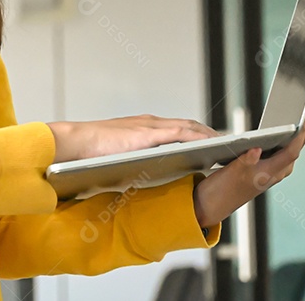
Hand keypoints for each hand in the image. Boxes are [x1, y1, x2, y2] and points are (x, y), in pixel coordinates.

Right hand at [46, 114, 219, 163]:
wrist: (75, 144)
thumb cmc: (91, 155)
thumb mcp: (121, 159)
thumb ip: (136, 164)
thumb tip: (145, 181)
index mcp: (143, 128)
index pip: (177, 128)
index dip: (196, 134)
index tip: (211, 142)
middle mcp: (150, 123)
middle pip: (189, 125)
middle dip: (209, 134)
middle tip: (229, 144)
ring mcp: (150, 126)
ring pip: (190, 127)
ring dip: (211, 135)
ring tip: (228, 145)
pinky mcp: (149, 133)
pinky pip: (183, 133)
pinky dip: (200, 137)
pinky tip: (212, 145)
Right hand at [192, 106, 304, 227]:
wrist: (215, 203)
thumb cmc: (224, 189)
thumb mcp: (232, 172)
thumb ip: (245, 160)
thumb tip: (256, 149)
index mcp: (272, 172)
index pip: (294, 147)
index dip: (301, 128)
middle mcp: (278, 171)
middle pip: (298, 143)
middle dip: (303, 122)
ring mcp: (274, 169)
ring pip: (291, 145)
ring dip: (295, 127)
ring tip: (297, 107)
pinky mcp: (267, 167)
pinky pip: (282, 147)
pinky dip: (284, 133)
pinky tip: (280, 120)